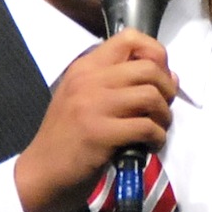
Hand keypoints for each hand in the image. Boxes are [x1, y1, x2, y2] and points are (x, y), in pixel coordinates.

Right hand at [14, 28, 177, 211]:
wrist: (40, 173)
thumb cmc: (66, 137)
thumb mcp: (85, 98)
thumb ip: (121, 83)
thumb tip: (170, 76)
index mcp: (85, 67)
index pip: (129, 38)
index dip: (155, 53)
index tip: (158, 77)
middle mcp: (88, 80)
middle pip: (148, 67)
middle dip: (166, 89)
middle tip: (162, 109)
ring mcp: (93, 106)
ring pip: (150, 95)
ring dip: (163, 115)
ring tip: (157, 129)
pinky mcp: (100, 134)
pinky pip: (145, 127)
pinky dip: (157, 137)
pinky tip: (150, 145)